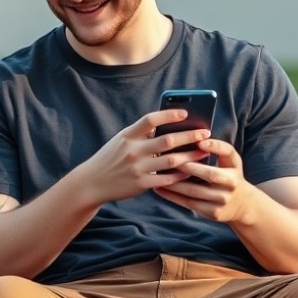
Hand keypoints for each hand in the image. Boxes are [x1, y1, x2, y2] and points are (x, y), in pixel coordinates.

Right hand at [74, 109, 211, 204]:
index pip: (150, 119)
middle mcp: (133, 150)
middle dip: (189, 136)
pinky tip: (191, 171)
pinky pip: (167, 179)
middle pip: (167, 140)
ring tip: (203, 152)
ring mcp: (138, 168)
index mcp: (127, 135)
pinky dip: (180, 175)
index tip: (185, 113)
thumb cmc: (109, 159)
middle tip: (205, 133)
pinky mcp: (141, 184)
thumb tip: (163, 125)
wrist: (92, 182)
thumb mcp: (120, 141)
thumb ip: (139, 134)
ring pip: (172, 160)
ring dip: (190, 156)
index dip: (168, 115)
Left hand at [154, 138, 258, 222]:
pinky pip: (189, 203)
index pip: (227, 152)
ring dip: (174, 182)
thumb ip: (216, 149)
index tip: (200, 141)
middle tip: (169, 158)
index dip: (215, 146)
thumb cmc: (228, 175)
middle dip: (189, 166)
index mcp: (235, 166)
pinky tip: (159, 189)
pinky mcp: (213, 212)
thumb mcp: (229, 161)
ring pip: (195, 191)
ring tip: (158, 173)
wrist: (242, 205)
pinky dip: (173, 196)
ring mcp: (222, 199)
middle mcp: (232, 183)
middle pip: (210, 174)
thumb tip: (192, 136)